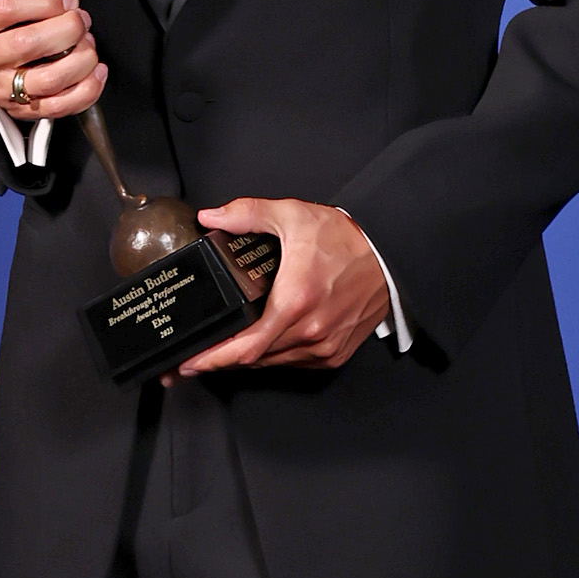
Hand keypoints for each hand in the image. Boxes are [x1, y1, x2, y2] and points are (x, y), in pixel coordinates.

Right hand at [0, 0, 104, 122]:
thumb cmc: (12, 18)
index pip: (5, 9)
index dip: (46, 2)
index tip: (68, 0)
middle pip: (27, 44)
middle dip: (67, 29)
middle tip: (81, 21)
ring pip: (47, 79)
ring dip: (80, 60)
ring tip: (88, 44)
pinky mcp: (18, 110)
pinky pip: (59, 107)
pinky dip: (87, 89)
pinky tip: (96, 71)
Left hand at [166, 198, 391, 381]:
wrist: (389, 256)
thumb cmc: (347, 240)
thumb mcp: (293, 215)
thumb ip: (248, 213)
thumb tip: (212, 216)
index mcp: (296, 301)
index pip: (245, 347)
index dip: (213, 360)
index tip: (189, 364)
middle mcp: (311, 331)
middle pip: (253, 360)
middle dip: (220, 361)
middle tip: (195, 358)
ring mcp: (324, 347)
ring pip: (272, 364)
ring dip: (246, 359)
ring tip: (223, 351)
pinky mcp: (334, 354)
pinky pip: (294, 363)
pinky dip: (273, 357)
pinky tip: (262, 344)